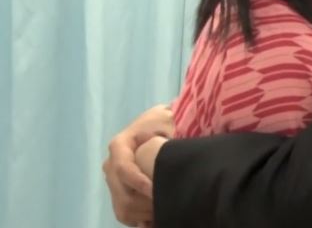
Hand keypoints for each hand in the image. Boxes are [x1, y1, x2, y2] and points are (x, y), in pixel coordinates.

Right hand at [102, 104, 173, 225]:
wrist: (164, 125)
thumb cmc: (167, 121)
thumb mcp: (167, 119)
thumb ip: (167, 134)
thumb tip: (172, 148)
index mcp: (119, 146)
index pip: (124, 169)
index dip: (139, 182)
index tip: (156, 190)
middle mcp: (112, 165)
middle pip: (123, 194)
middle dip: (146, 203)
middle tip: (169, 204)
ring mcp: (115, 182)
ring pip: (123, 208)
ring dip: (145, 214)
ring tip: (167, 210)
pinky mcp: (121, 194)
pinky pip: (127, 215)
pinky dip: (142, 220)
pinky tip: (158, 218)